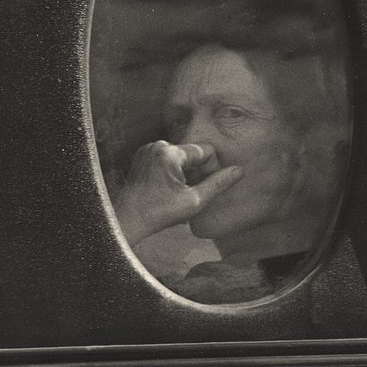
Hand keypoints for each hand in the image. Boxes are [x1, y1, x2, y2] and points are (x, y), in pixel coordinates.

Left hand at [114, 141, 243, 245]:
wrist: (128, 219)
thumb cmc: (159, 213)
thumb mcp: (194, 201)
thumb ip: (218, 184)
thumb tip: (239, 171)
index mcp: (170, 153)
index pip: (205, 151)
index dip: (211, 169)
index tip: (206, 187)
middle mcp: (158, 146)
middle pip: (192, 154)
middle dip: (197, 173)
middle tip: (193, 194)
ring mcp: (148, 151)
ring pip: (180, 158)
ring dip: (186, 174)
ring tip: (180, 195)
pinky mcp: (142, 158)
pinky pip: (166, 160)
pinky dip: (173, 173)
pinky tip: (170, 191)